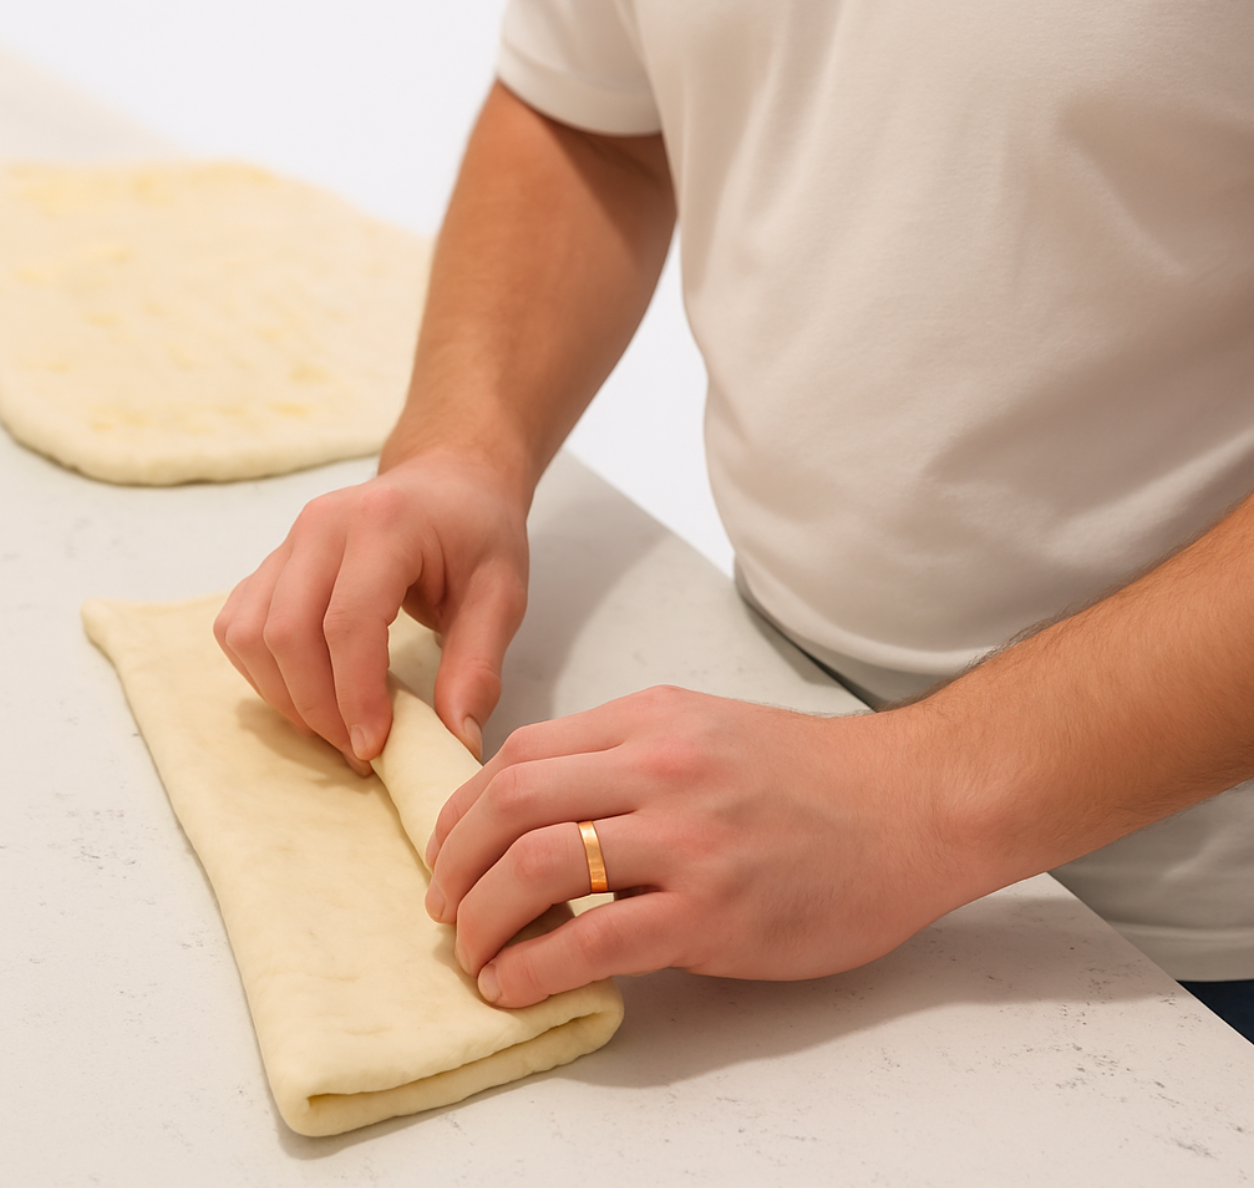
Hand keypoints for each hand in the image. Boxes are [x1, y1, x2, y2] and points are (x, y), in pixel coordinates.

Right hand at [214, 451, 528, 768]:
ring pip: (250, 634)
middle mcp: (322, 525)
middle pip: (287, 633)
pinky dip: (263, 673)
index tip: (374, 748)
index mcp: (384, 523)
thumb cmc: (478, 533)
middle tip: (360, 751)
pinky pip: (239, 627)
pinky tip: (308, 695)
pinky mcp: (272, 562)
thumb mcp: (501, 595)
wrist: (450, 481)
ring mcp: (289, 540)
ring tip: (335, 728)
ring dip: (285, 696)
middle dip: (318, 708)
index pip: (348, 622)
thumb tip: (457, 740)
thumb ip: (478, 666)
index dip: (354, 695)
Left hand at [424, 686, 980, 1007]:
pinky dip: (533, 970)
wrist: (911, 806)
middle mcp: (661, 768)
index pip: (520, 755)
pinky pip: (593, 943)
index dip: (463, 809)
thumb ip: (628, 756)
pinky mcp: (713, 913)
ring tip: (472, 952)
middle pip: (510, 805)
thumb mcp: (708, 730)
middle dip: (452, 864)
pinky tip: (515, 986)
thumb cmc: (812, 775)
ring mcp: (687, 840)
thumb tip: (543, 808)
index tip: (448, 850)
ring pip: (536, 869)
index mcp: (652, 719)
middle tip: (442, 908)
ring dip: (480, 920)